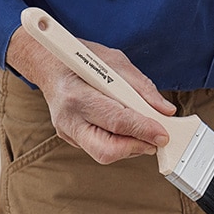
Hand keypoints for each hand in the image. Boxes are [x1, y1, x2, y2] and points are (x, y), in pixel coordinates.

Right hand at [6, 26, 176, 164]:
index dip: (144, 130)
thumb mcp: (115, 61)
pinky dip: (119, 144)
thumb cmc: (81, 59)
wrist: (47, 63)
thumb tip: (165, 110)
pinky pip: (100, 149)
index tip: (163, 134)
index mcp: (78, 94)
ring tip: (142, 132)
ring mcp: (68, 132)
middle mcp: (69, 118)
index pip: (116, 121)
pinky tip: (125, 130)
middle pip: (107, 150)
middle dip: (136, 147)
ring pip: (105, 154)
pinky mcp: (71, 138)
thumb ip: (142, 87)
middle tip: (154, 140)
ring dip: (130, 147)